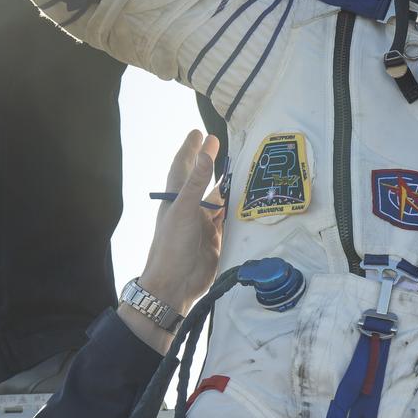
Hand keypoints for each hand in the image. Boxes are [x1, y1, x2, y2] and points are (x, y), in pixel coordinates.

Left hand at [139, 130, 224, 317]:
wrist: (175, 285)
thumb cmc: (172, 246)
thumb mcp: (184, 211)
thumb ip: (196, 183)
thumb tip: (205, 153)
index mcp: (177, 198)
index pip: (183, 166)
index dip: (190, 149)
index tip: (197, 132)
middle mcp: (190, 208)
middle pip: (201, 180)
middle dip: (208, 162)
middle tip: (217, 142)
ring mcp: (203, 224)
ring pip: (217, 199)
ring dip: (226, 185)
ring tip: (239, 168)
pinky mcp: (216, 240)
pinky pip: (227, 220)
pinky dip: (235, 210)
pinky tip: (245, 202)